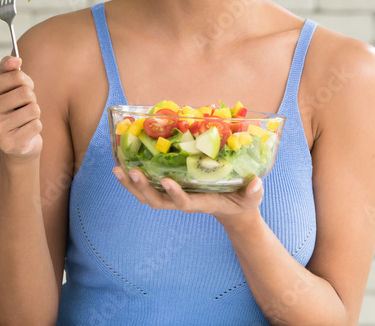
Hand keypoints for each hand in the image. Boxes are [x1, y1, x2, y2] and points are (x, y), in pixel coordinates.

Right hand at [0, 55, 42, 159]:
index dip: (26, 82)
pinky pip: (36, 125)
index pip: (17, 76)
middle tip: (23, 106)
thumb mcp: (7, 83)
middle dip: (31, 98)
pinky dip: (36, 126)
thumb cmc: (11, 106)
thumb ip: (8, 67)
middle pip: (26, 93)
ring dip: (34, 113)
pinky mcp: (8, 144)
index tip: (21, 88)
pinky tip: (25, 130)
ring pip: (33, 109)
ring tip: (23, 118)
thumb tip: (15, 60)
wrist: (16, 139)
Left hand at [112, 166, 262, 222]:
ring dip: (131, 185)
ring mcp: (175, 196)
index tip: (166, 181)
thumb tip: (256, 184)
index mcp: (201, 203)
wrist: (233, 209)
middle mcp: (184, 201)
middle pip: (157, 201)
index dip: (174, 194)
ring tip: (118, 169)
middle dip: (142, 188)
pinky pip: (149, 187)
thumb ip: (253, 193)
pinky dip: (134, 180)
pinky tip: (124, 165)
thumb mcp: (252, 198)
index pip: (184, 203)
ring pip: (148, 196)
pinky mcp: (172, 189)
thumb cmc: (243, 202)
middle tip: (131, 171)